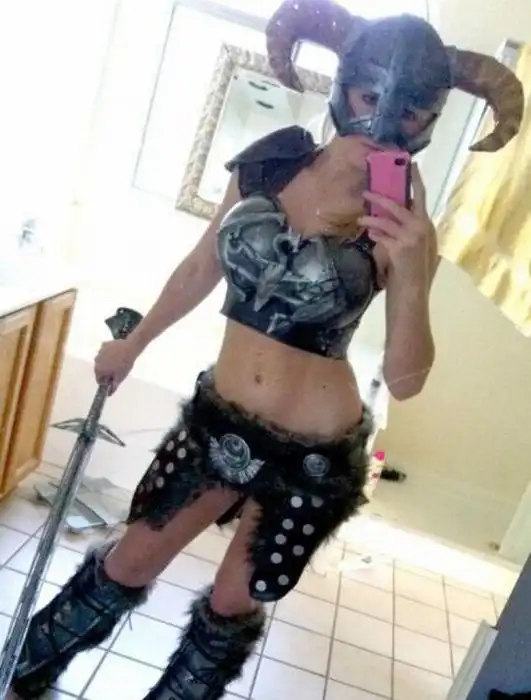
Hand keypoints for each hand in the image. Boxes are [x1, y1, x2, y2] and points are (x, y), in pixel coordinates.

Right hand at [94, 338, 137, 394]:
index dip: (106, 381)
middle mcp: (96, 360)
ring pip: (102, 360)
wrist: (130, 347)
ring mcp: (100, 351)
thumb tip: (109, 394)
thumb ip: (113, 386)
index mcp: (99, 369)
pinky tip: (118, 354)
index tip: (113, 378)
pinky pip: (104, 352)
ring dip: (107, 362)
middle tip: (117, 370)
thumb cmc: (125, 364)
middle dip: (106, 371)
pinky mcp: (104, 344)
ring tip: (119, 361)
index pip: (99, 379)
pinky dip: (109, 354)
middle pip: (99, 370)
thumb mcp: (120, 377)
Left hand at [358, 164, 435, 283]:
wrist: (413, 293)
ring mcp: (413, 237)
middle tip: (366, 192)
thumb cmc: (411, 272)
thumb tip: (389, 216)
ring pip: (387, 220)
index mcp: (427, 225)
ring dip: (371, 219)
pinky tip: (369, 234)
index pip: (421, 197)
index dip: (416, 180)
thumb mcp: (413, 247)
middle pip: (400, 204)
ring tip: (361, 219)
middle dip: (382, 197)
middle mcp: (423, 228)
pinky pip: (382, 235)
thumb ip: (406, 230)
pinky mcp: (401, 248)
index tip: (410, 164)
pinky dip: (375, 234)